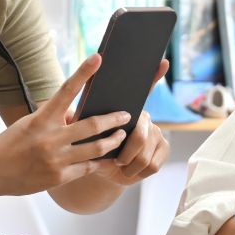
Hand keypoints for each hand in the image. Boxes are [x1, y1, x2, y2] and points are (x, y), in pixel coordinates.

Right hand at [0, 54, 130, 194]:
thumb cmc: (11, 143)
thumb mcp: (31, 123)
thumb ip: (54, 119)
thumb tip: (77, 116)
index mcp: (42, 118)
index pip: (66, 90)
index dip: (83, 73)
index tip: (98, 58)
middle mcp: (51, 137)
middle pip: (92, 125)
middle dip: (113, 119)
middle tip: (126, 114)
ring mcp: (56, 159)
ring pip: (95, 148)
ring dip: (113, 141)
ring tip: (122, 136)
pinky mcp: (58, 177)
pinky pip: (87, 168)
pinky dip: (100, 162)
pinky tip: (110, 158)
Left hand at [87, 58, 170, 186]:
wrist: (104, 169)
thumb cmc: (89, 146)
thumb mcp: (80, 131)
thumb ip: (79, 121)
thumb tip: (70, 114)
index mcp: (125, 107)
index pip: (141, 88)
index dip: (153, 75)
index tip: (162, 61)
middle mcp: (145, 116)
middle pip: (139, 132)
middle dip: (125, 150)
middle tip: (115, 158)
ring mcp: (157, 132)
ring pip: (144, 152)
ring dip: (128, 163)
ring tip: (118, 166)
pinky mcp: (164, 148)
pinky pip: (152, 164)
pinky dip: (136, 172)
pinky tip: (127, 172)